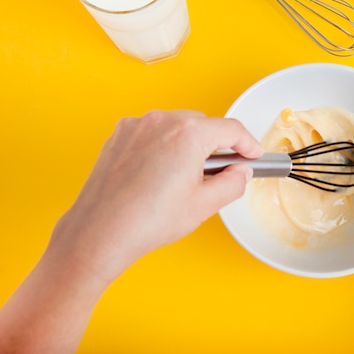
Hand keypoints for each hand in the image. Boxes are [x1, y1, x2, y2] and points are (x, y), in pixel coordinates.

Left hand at [0, 111, 263, 353]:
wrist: (100, 232)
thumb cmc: (147, 220)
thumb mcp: (204, 205)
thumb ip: (233, 183)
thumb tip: (240, 172)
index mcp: (188, 134)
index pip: (231, 129)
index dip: (248, 143)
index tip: (254, 154)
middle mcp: (162, 121)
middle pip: (204, 124)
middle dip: (216, 145)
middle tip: (220, 172)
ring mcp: (137, 126)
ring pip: (178, 126)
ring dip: (189, 144)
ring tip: (186, 177)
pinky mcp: (120, 135)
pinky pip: (153, 132)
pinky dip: (164, 145)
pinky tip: (161, 174)